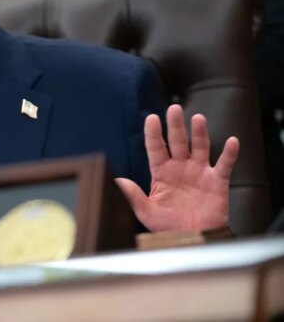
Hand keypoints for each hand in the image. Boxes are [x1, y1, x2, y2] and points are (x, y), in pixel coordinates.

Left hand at [115, 104, 236, 231]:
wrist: (192, 240)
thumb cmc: (168, 227)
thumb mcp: (146, 212)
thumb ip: (133, 196)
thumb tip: (118, 181)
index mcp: (161, 172)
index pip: (156, 148)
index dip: (154, 133)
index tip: (151, 118)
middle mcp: (180, 168)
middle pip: (178, 141)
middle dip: (176, 125)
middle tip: (174, 108)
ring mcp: (199, 173)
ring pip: (200, 147)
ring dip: (200, 133)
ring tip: (198, 118)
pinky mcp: (217, 182)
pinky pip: (224, 164)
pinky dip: (229, 153)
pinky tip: (231, 141)